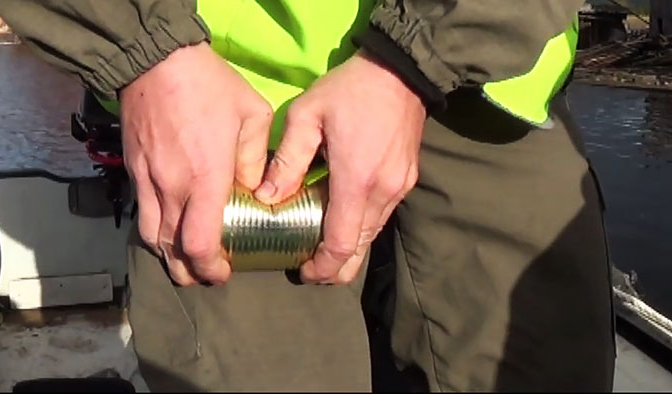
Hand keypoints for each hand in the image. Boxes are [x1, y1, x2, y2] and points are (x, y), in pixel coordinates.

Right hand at [120, 42, 272, 285]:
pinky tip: (169, 227)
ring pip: (150, 236)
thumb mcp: (251, 114)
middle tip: (206, 274)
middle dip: (188, 271)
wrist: (155, 59)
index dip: (210, 267)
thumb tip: (258, 191)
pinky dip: (155, 229)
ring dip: (167, 256)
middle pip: (171, 249)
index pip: (200, 243)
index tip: (223, 273)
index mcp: (204, 178)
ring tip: (185, 260)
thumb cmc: (209, 85)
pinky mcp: (133, 170)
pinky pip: (141, 212)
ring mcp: (147, 180)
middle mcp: (171, 188)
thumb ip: (258, 159)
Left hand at [254, 50, 425, 283]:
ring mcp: (399, 188)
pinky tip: (341, 216)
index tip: (304, 272)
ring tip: (320, 241)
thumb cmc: (349, 89)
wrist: (400, 71)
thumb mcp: (308, 114)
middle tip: (309, 267)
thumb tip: (267, 197)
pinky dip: (360, 227)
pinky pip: (381, 216)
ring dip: (348, 247)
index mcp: (356, 180)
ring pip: (372, 235)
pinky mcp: (407, 181)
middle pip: (360, 249)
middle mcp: (383, 193)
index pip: (342, 244)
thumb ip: (287, 160)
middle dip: (335, 267)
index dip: (322, 266)